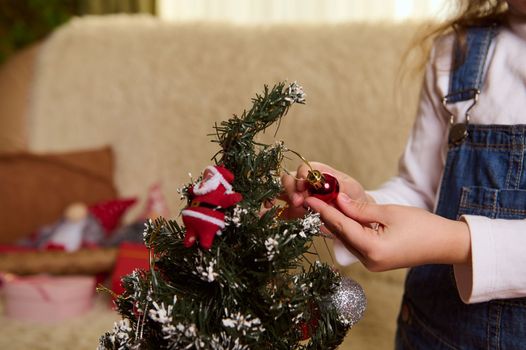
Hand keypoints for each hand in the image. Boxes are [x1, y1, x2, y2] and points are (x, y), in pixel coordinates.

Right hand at [280, 162, 372, 218]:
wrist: (355, 216)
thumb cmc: (354, 198)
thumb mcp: (354, 192)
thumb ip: (346, 190)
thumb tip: (338, 195)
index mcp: (319, 173)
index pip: (304, 169)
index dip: (302, 176)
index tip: (305, 187)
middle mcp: (307, 183)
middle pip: (289, 178)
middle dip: (290, 188)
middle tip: (298, 201)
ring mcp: (300, 197)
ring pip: (282, 192)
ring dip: (278, 198)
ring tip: (282, 208)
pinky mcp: (296, 212)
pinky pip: (282, 211)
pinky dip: (275, 213)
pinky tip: (269, 215)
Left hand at [305, 193, 470, 271]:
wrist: (445, 244)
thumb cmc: (422, 226)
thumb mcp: (389, 212)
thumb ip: (360, 209)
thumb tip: (338, 200)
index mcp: (372, 249)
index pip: (340, 226)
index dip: (323, 210)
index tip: (309, 198)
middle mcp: (368, 261)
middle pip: (340, 234)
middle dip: (326, 215)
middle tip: (312, 197)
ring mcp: (371, 263)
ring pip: (346, 239)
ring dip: (335, 222)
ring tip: (322, 203)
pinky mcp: (375, 261)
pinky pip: (355, 243)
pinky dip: (347, 229)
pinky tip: (339, 215)